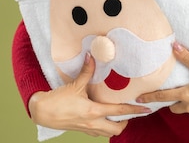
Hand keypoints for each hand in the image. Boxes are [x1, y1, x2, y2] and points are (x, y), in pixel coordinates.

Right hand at [28, 54, 150, 136]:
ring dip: (115, 125)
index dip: (134, 110)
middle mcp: (93, 123)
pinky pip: (98, 132)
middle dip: (126, 122)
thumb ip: (86, 71)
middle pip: (117, 129)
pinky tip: (103, 116)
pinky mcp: (81, 130)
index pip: (119, 111)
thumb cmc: (58, 100)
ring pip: (108, 132)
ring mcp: (87, 128)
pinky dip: (104, 126)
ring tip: (118, 114)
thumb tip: (91, 56)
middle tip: (129, 112)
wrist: (42, 113)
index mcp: (94, 111)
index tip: (146, 109)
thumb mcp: (74, 85)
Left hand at [136, 42, 188, 121]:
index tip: (139, 98)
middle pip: (173, 107)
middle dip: (172, 101)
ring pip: (186, 110)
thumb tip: (174, 46)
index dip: (150, 97)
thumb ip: (187, 58)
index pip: (162, 97)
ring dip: (186, 103)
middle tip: (175, 93)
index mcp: (186, 94)